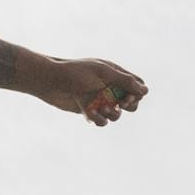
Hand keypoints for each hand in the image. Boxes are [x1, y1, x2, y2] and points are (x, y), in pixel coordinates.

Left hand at [23, 56, 148, 124]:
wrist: (49, 81)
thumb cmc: (75, 73)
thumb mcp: (103, 74)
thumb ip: (125, 81)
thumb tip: (145, 90)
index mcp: (114, 75)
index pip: (136, 85)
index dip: (137, 94)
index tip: (128, 97)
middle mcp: (109, 88)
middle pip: (131, 102)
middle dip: (129, 106)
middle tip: (120, 104)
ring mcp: (99, 100)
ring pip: (116, 115)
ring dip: (113, 115)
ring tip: (103, 109)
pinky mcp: (89, 110)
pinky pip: (101, 121)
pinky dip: (98, 119)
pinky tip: (89, 113)